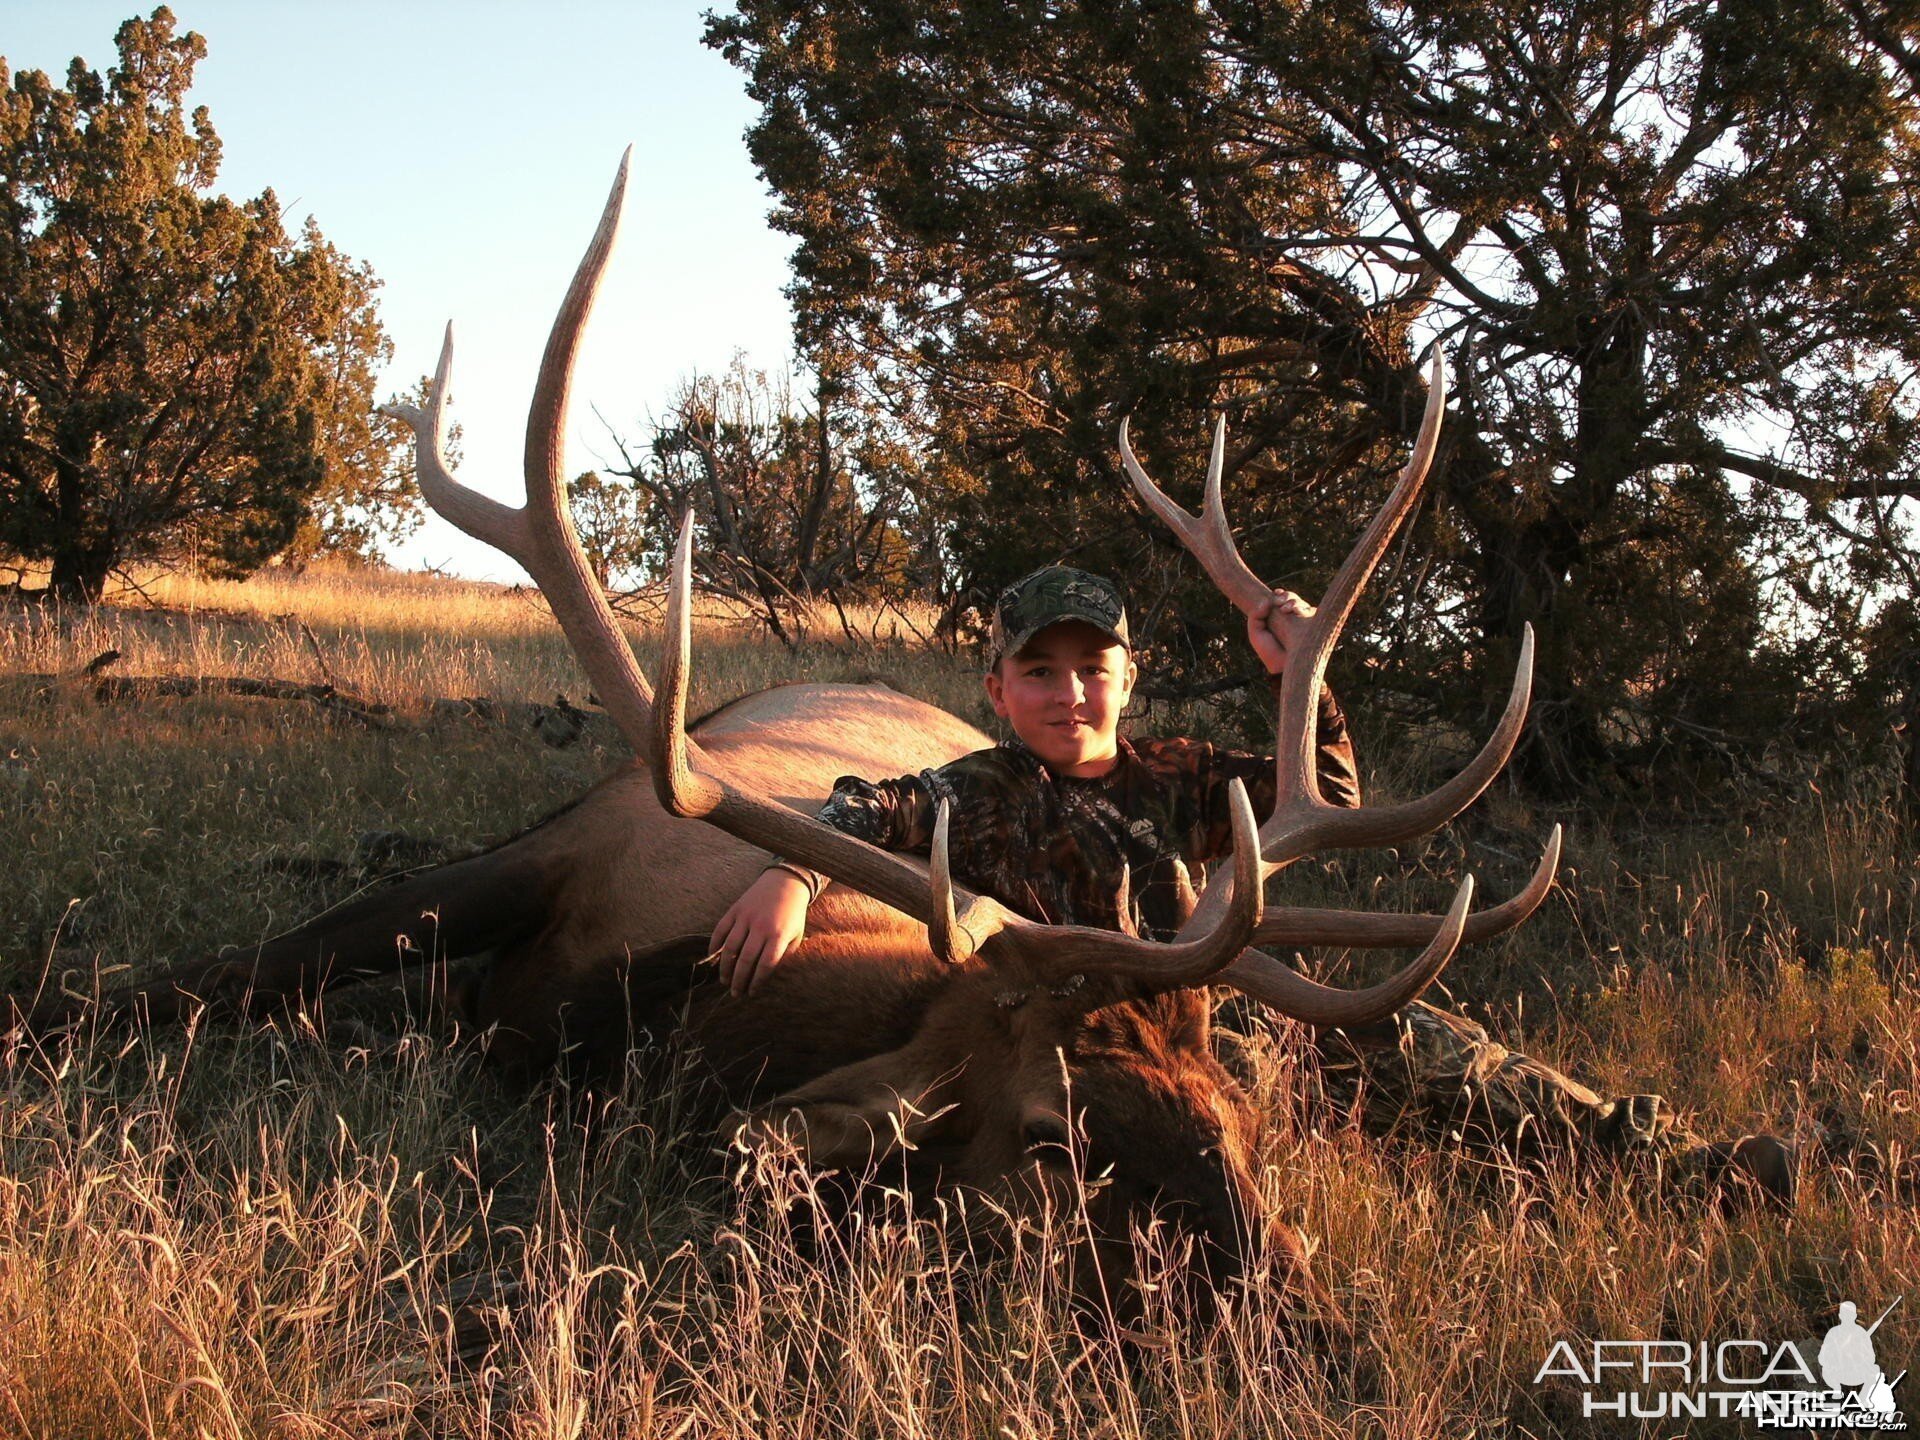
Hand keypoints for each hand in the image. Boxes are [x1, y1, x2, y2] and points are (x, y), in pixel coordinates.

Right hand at [711, 867, 812, 996]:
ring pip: (730, 947)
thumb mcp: (796, 936)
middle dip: (738, 980)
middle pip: (745, 960)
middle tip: (735, 993)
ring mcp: (746, 917)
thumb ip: (784, 956)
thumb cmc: (792, 914)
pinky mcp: (736, 909)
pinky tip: (713, 957)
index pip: (765, 965)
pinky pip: (720, 929)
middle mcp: (761, 927)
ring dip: (725, 967)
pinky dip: (714, 944)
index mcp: (778, 935)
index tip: (752, 993)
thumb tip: (767, 976)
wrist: (786, 883)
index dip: (757, 982)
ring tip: (724, 981)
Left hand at [1246, 588, 1316, 674]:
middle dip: (1287, 596)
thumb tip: (1267, 600)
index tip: (1276, 593)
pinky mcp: (1315, 628)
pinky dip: (1306, 609)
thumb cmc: (1269, 652)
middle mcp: (1293, 619)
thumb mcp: (1256, 633)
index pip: (1283, 599)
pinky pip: (1315, 613)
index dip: (1280, 594)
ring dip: (1295, 601)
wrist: (1282, 668)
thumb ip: (1256, 615)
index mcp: (1280, 617)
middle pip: (1294, 598)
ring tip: (1286, 609)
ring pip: (1304, 603)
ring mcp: (1305, 623)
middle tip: (1280, 603)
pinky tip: (1297, 612)